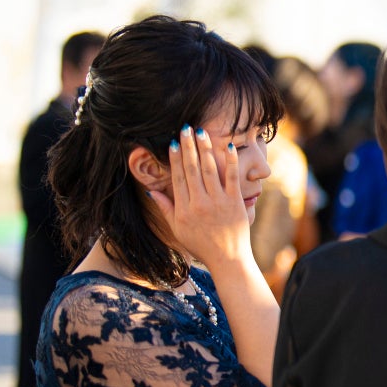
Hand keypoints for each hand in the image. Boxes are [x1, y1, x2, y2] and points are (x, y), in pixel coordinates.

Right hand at [151, 127, 251, 268]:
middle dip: (188, 147)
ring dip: (205, 149)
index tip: (173, 143)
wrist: (227, 258)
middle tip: (186, 128)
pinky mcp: (235, 202)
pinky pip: (232, 178)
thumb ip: (166, 208)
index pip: (177, 177)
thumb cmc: (201, 245)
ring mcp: (218, 201)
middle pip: (192, 169)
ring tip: (202, 132)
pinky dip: (231, 162)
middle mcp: (200, 202)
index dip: (175, 159)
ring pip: (210, 170)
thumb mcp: (178, 229)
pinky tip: (228, 147)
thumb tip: (151, 191)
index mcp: (184, 208)